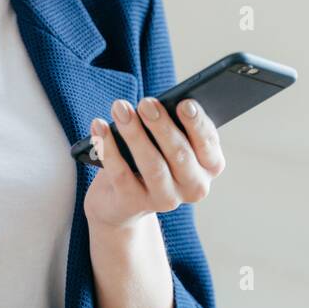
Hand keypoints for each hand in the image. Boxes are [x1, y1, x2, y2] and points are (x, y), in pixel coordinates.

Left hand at [83, 97, 225, 231]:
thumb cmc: (153, 155)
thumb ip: (171, 125)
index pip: (208, 144)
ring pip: (152, 165)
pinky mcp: (134, 204)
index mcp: (209, 165)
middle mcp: (193, 187)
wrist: (122, 198)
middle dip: (161, 126)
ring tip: (120, 108)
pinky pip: (121, 174)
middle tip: (146, 103)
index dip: (197, 124)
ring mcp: (165, 199)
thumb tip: (155, 105)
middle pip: (180, 154)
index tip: (184, 103)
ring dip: (134, 134)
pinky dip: (108, 148)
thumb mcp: (167, 140)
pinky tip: (99, 126)